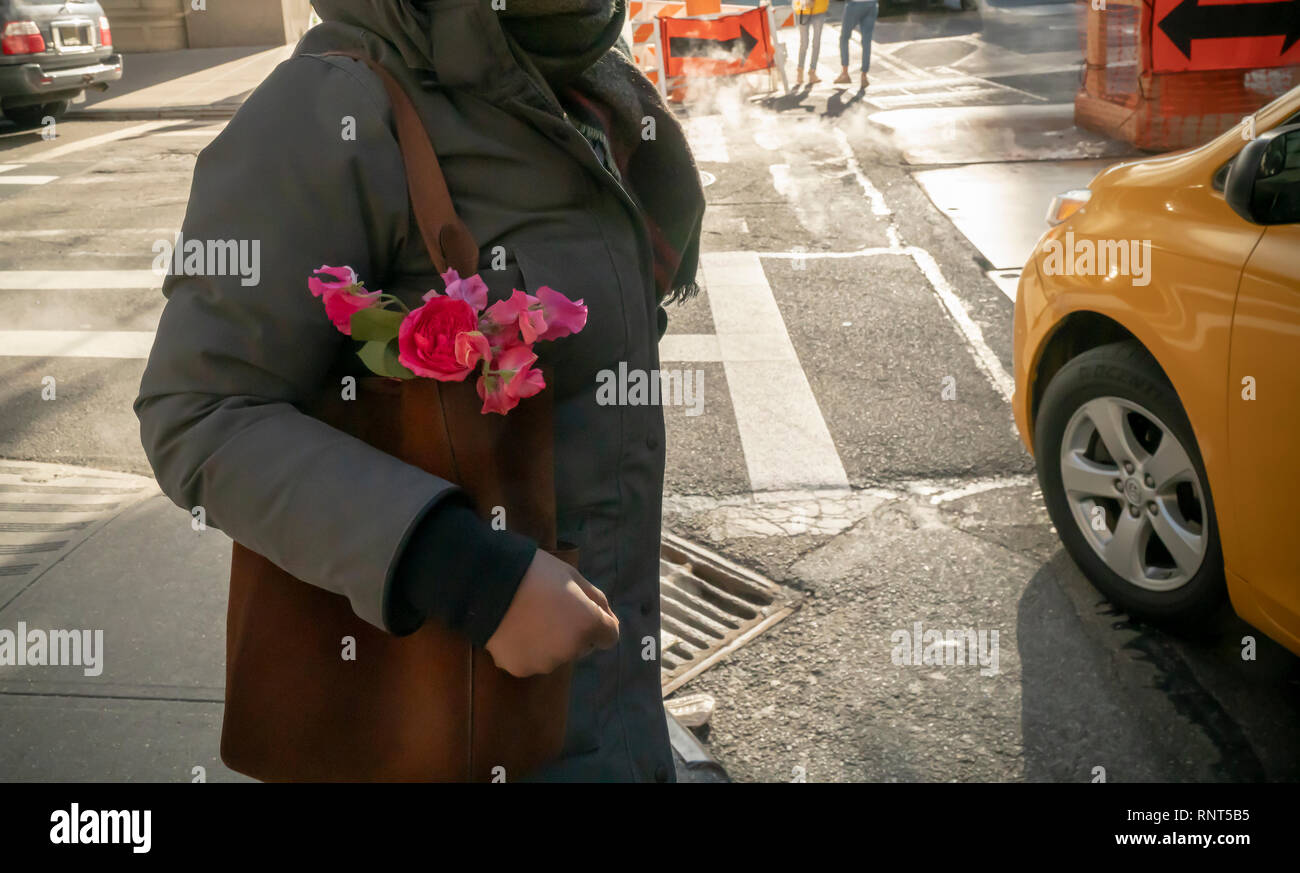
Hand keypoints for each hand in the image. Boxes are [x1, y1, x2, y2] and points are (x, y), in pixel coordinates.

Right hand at [484, 549, 618, 677]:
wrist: (489, 583)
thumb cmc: (536, 572)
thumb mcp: (574, 576)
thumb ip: (597, 600)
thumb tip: (609, 618)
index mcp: (588, 625)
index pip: (609, 636)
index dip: (599, 623)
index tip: (581, 610)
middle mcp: (571, 650)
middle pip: (581, 646)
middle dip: (572, 632)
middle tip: (549, 610)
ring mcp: (545, 663)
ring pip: (555, 655)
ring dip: (549, 643)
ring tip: (528, 619)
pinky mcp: (520, 669)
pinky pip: (530, 660)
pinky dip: (526, 649)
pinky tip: (513, 630)